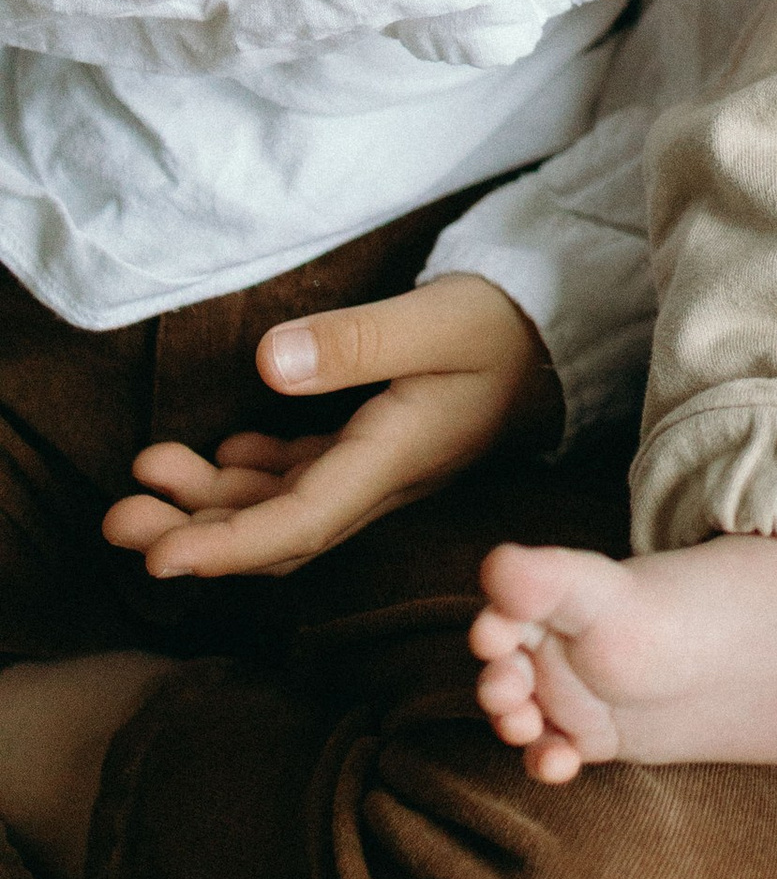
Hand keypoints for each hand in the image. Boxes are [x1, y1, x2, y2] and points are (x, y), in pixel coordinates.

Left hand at [101, 272, 553, 580]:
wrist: (556, 338)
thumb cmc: (502, 325)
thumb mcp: (437, 319)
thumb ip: (358, 340)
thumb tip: (267, 361)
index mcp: (392, 461)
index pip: (299, 523)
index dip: (225, 549)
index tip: (157, 558)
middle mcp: (378, 481)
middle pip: (275, 535)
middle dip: (193, 537)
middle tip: (117, 518)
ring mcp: (373, 470)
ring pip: (279, 511)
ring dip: (209, 506)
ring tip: (145, 480)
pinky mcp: (372, 450)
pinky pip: (299, 483)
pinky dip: (249, 479)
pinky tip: (220, 452)